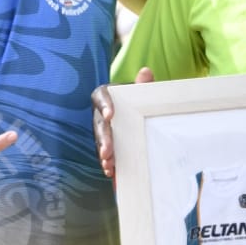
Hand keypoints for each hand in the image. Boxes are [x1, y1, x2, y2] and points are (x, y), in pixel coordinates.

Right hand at [92, 68, 153, 182]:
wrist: (141, 114)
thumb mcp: (142, 93)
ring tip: (109, 165)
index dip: (104, 105)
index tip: (110, 115)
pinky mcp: (107, 145)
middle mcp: (101, 113)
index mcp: (107, 96)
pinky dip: (107, 163)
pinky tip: (111, 172)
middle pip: (99, 125)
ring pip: (100, 142)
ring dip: (103, 153)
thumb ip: (144, 85)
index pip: (101, 96)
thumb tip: (146, 72)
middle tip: (108, 151)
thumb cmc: (140, 100)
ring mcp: (102, 131)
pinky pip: (104, 154)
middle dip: (103, 138)